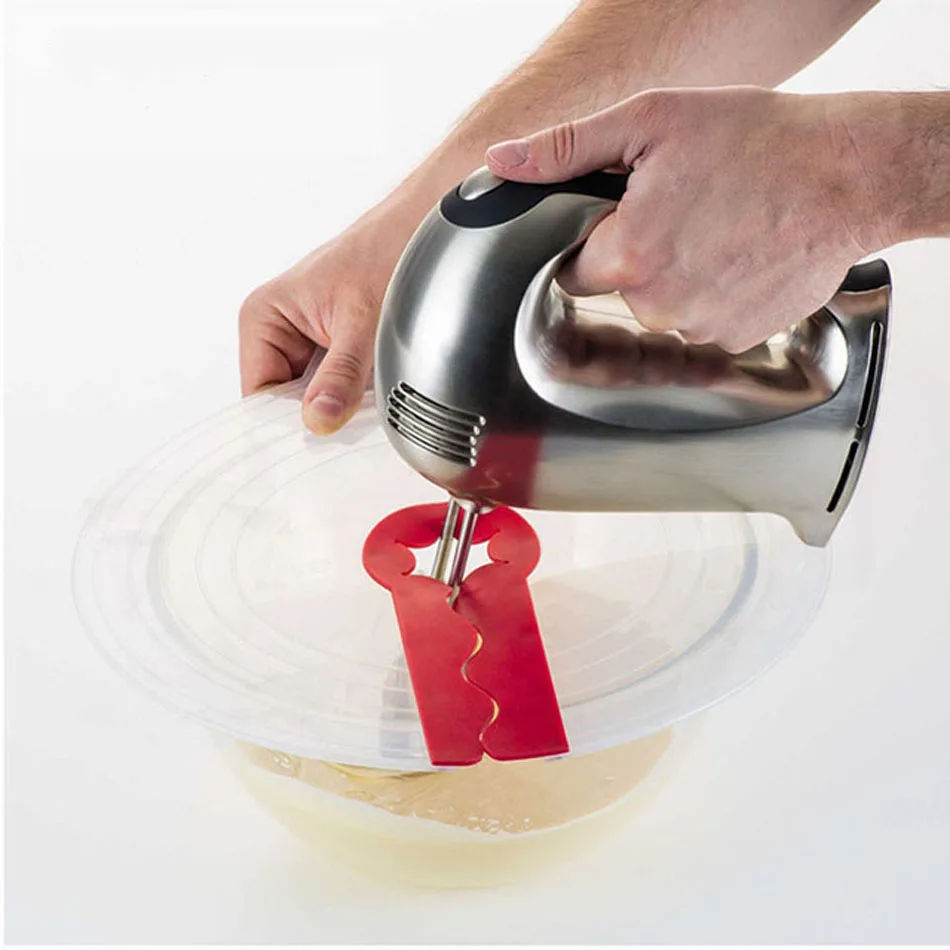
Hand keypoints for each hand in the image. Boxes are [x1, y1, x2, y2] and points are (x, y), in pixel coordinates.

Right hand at [238, 198, 416, 433]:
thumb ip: (341, 375)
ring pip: (314, 402)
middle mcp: (276, 334)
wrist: (421, 228)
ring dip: (341, 409)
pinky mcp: (333, 353)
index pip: (258, 398)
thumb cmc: (384, 253)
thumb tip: (318, 420)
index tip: (318, 441)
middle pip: (284, 405)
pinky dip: (355, 399)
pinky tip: (375, 394)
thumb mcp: (363, 322)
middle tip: (352, 424)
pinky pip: (336, 391)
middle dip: (318, 418)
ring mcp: (305, 345)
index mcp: (263, 319)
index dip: (285, 424)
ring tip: (368, 399)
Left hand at [486, 86, 886, 352]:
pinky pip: (702, 321)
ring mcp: (701, 328)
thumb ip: (567, 149)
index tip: (623, 218)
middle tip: (684, 210)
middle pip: (619, 291)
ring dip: (679, 276)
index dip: (595, 241)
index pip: (574, 270)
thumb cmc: (759, 140)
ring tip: (719, 227)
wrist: (850, 174)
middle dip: (639, 255)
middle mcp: (660, 304)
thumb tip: (503, 162)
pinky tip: (740, 254)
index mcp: (628, 255)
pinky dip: (715, 294)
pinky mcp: (737, 338)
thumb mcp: (652, 121)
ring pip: (662, 308)